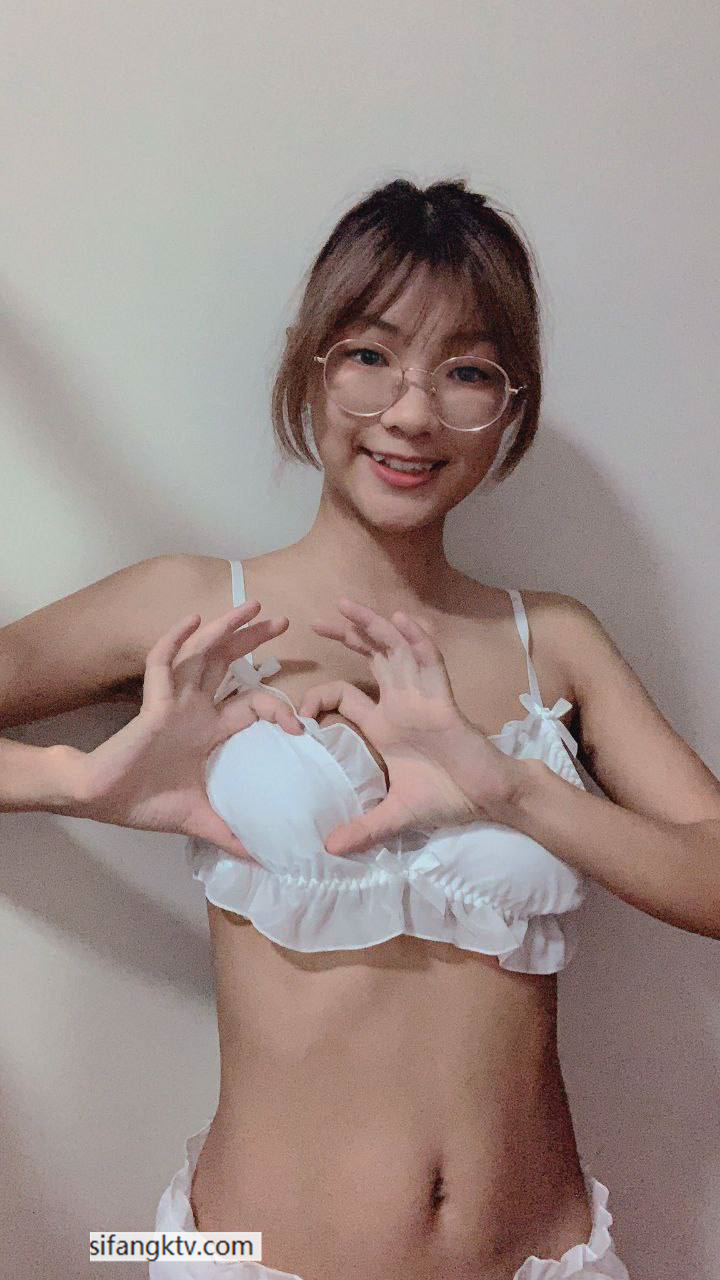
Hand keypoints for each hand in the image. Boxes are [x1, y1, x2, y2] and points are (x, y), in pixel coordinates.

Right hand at [71, 602, 304, 857]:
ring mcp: (173, 702)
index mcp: (209, 731)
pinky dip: (176, 640)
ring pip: (202, 655)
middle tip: (282, 622)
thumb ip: (232, 834)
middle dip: (254, 641)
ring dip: (225, 629)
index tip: (299, 726)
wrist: (102, 800)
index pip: (252, 704)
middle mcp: (195, 709)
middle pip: (230, 665)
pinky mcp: (151, 703)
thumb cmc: (144, 803)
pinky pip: (161, 663)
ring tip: (251, 606)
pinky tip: (193, 620)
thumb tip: (266, 860)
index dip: (276, 708)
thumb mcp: (201, 819)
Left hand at [297, 598, 526, 855]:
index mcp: (385, 723)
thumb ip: (363, 828)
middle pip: (372, 657)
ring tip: (349, 607)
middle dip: (348, 636)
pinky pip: (431, 664)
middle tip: (317, 620)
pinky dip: (417, 642)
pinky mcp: (445, 701)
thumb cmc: (447, 797)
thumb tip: (329, 851)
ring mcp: (423, 697)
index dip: (321, 695)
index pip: (347, 695)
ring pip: (397, 652)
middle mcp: (402, 703)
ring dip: (375, 627)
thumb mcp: (395, 815)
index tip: (298, 712)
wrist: (488, 797)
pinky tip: (402, 621)